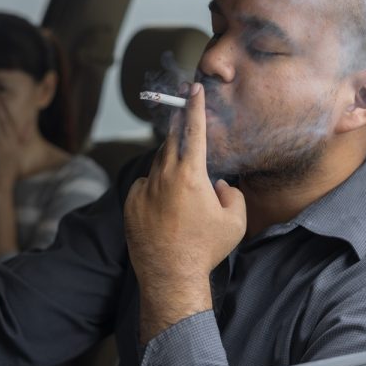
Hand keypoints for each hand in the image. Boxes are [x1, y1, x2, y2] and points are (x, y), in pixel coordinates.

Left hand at [124, 83, 245, 340]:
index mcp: (190, 175)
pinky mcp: (130, 202)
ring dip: (170, 165)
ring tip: (183, 190)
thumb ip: (231, 194)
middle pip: (170, 140)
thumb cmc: (205, 249)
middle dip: (178, 125)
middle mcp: (163, 176)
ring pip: (158, 165)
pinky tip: (165, 210)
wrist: (170, 276)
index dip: (195, 107)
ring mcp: (143, 189)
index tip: (193, 89)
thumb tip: (219, 184)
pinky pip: (145, 185)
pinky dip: (156, 188)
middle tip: (182, 113)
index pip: (193, 131)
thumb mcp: (235, 221)